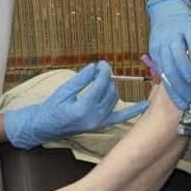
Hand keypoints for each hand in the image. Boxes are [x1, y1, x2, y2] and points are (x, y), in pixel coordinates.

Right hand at [4, 61, 148, 148]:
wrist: (45, 127)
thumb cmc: (50, 108)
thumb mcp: (63, 91)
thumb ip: (81, 79)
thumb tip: (96, 66)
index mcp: (82, 109)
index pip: (100, 85)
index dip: (103, 72)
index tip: (102, 63)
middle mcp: (94, 118)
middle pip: (109, 91)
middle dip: (106, 77)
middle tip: (100, 68)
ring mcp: (99, 123)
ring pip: (114, 99)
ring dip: (112, 86)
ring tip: (103, 78)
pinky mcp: (101, 125)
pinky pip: (120, 117)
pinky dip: (133, 111)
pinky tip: (145, 104)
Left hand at [147, 0, 190, 109]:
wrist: (166, 7)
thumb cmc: (165, 32)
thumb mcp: (161, 48)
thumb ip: (165, 64)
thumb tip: (170, 84)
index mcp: (158, 53)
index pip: (165, 76)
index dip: (173, 91)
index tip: (181, 103)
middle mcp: (164, 45)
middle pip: (171, 69)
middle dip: (180, 86)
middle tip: (189, 99)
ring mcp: (174, 35)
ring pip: (178, 55)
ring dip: (185, 69)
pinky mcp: (185, 27)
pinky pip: (189, 38)